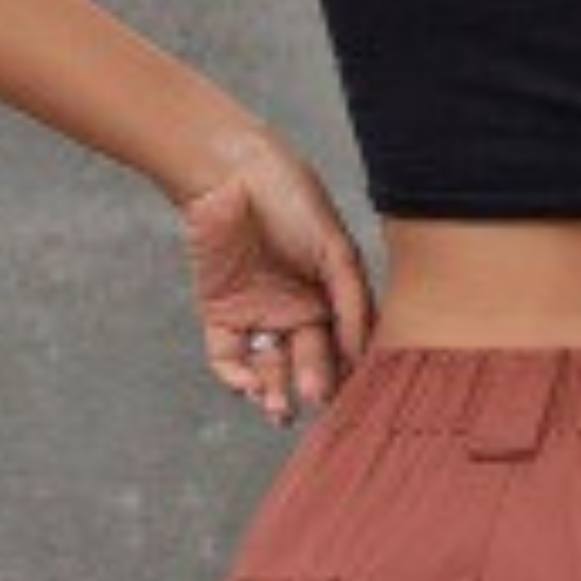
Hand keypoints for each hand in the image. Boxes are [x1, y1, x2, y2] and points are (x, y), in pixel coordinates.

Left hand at [179, 134, 375, 425]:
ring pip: (268, 369)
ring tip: (279, 409)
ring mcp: (257, 315)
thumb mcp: (337, 252)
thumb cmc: (293, 201)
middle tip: (313, 398)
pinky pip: (228, 357)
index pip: (341, 350)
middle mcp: (295, 313)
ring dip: (274, 394)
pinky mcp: (219, 314)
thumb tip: (361, 356)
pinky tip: (249, 386)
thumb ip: (352, 304)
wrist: (232, 171)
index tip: (346, 393)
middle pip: (306, 364)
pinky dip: (236, 378)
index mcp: (328, 301)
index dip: (344, 375)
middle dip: (310, 386)